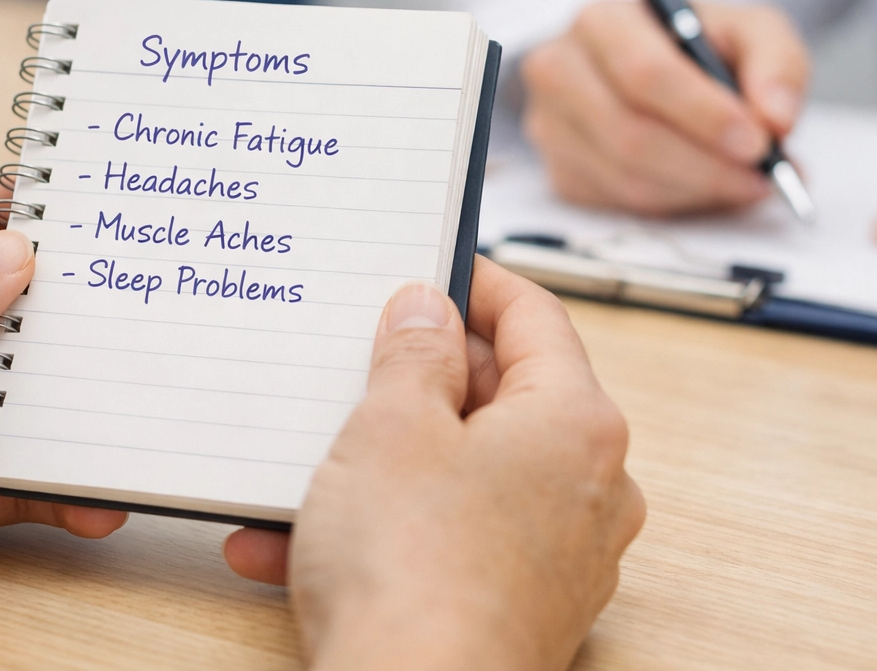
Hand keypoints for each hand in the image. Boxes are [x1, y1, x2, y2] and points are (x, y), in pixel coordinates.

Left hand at [0, 180, 126, 625]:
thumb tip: (23, 250)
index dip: (35, 216)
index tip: (106, 216)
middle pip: (14, 307)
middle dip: (75, 313)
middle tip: (149, 307)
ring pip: (29, 392)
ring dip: (79, 405)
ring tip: (140, 406)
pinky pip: (22, 476)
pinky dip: (62, 487)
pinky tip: (101, 500)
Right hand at [223, 259, 645, 670]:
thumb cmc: (414, 568)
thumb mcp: (392, 426)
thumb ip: (412, 352)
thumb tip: (428, 309)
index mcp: (577, 422)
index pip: (536, 316)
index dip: (476, 282)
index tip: (429, 267)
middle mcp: (588, 487)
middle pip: (503, 398)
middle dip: (417, 380)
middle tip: (355, 359)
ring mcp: (559, 556)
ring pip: (463, 477)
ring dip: (381, 465)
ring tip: (300, 462)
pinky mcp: (520, 609)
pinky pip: (448, 544)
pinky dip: (383, 533)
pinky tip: (288, 543)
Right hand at [520, 0, 808, 214]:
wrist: (649, 65)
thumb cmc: (696, 45)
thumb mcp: (748, 30)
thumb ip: (776, 62)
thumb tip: (777, 119)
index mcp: (602, 21)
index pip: (644, 73)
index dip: (703, 113)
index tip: (757, 141)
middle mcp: (559, 71)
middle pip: (629, 134)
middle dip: (706, 165)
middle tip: (762, 177)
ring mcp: (551, 127)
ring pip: (626, 179)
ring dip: (698, 191)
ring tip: (748, 182)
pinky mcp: (560, 173)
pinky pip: (620, 205)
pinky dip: (676, 205)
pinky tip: (706, 186)